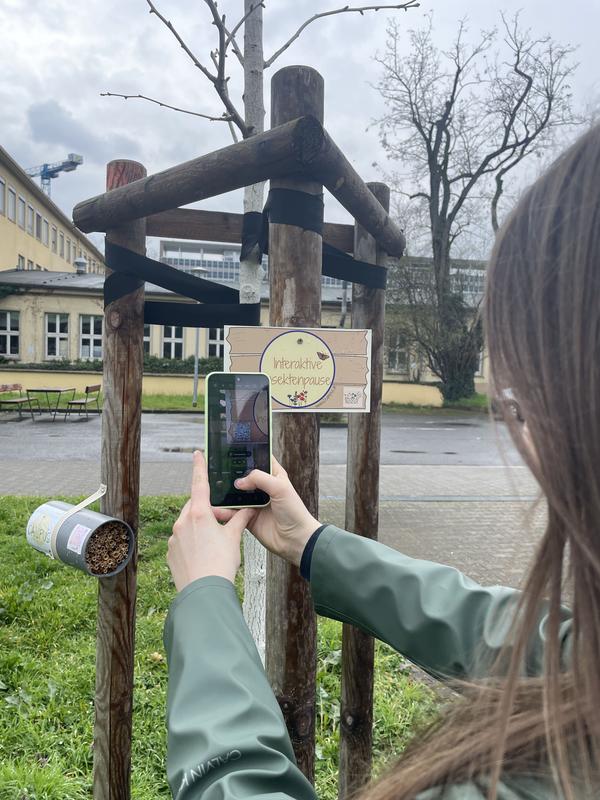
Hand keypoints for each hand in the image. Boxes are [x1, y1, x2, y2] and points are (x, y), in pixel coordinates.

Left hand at [167, 451, 254, 590]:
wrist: (204, 592)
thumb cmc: (220, 564)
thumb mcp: (234, 538)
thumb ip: (240, 520)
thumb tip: (249, 509)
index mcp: (199, 514)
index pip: (199, 484)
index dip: (200, 467)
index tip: (197, 454)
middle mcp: (182, 522)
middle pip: (195, 507)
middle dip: (206, 510)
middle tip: (221, 521)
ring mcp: (174, 538)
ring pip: (188, 524)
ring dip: (199, 527)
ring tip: (214, 544)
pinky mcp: (170, 553)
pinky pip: (181, 540)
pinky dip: (191, 542)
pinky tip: (203, 554)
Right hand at [213, 457, 319, 567]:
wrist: (295, 540)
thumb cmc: (294, 512)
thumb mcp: (280, 487)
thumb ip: (259, 478)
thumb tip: (239, 481)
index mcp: (273, 475)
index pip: (258, 459)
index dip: (247, 453)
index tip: (230, 448)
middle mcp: (262, 487)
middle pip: (242, 476)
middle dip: (230, 474)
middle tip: (215, 469)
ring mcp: (254, 502)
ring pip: (235, 494)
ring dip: (225, 493)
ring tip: (211, 488)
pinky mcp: (248, 517)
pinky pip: (233, 512)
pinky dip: (224, 511)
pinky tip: (215, 508)